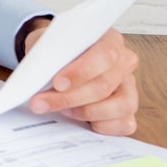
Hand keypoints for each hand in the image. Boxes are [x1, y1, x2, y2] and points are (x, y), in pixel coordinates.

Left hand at [25, 23, 139, 135]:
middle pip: (104, 86)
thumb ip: (47, 54)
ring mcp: (129, 87)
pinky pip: (125, 124)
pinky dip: (102, 126)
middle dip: (69, 98)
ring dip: (85, 112)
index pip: (104, 55)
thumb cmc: (57, 50)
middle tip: (41, 103)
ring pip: (120, 106)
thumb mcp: (47, 43)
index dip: (81, 72)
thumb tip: (37, 75)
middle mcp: (124, 63)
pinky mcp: (127, 109)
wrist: (57, 56)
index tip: (57, 83)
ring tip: (63, 109)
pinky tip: (82, 120)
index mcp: (110, 40)